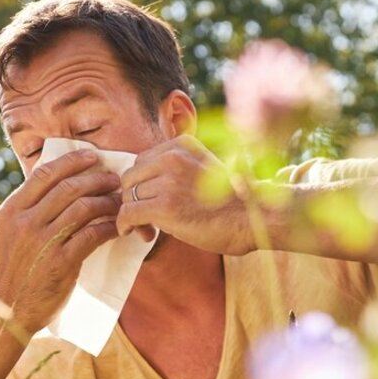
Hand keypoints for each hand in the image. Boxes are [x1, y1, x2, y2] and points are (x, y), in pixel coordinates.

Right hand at [0, 149, 121, 334]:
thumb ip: (31, 212)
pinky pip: (92, 235)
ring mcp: (43, 241)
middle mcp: (25, 221)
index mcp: (12, 210)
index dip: (72, 161)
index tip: (92, 156)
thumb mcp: (11, 235)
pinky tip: (118, 227)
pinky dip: (109, 227)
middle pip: (69, 187)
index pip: (45, 173)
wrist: (5, 311)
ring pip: (84, 208)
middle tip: (115, 179)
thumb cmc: (14, 272)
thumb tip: (59, 188)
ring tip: (121, 201)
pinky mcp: (61, 262)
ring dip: (108, 201)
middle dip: (97, 178)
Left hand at [117, 135, 255, 255]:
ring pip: (128, 196)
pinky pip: (128, 213)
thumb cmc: (233, 204)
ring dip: (132, 215)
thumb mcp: (205, 171)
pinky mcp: (164, 207)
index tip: (151, 203)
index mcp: (182, 145)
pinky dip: (124, 225)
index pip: (142, 161)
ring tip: (146, 230)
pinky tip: (131, 233)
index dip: (142, 185)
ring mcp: (168, 182)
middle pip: (131, 177)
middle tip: (145, 220)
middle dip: (133, 199)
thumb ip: (178, 171)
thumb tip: (146, 188)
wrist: (253, 220)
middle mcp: (172, 158)